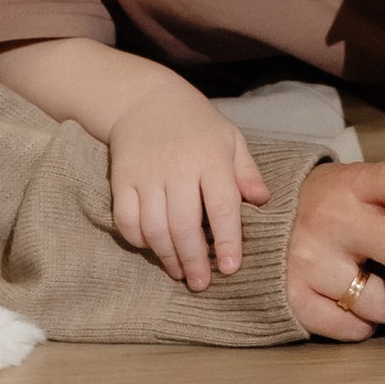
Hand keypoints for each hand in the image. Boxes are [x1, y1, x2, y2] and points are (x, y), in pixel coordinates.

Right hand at [105, 86, 268, 289]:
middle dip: (194, 260)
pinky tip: (152, 248)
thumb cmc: (196, 124)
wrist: (144, 100)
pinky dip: (138, 240)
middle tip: (201, 284)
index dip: (226, 240)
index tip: (230, 268)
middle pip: (185, 224)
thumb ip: (246, 173)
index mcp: (211, 158)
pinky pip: (126, 219)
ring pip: (155, 227)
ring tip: (179, 273)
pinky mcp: (121, 179)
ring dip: (167, 256)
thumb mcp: (230, 139)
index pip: (221, 206)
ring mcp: (146, 174)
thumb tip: (263, 202)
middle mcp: (178, 168)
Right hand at [286, 157, 384, 341]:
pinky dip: (362, 324)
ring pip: (383, 302)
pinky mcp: (297, 299)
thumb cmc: (325, 206)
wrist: (252, 223)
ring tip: (380, 286)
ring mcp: (312, 263)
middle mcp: (332, 222)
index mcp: (353, 185)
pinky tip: (354, 304)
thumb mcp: (358, 187)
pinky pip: (354, 329)